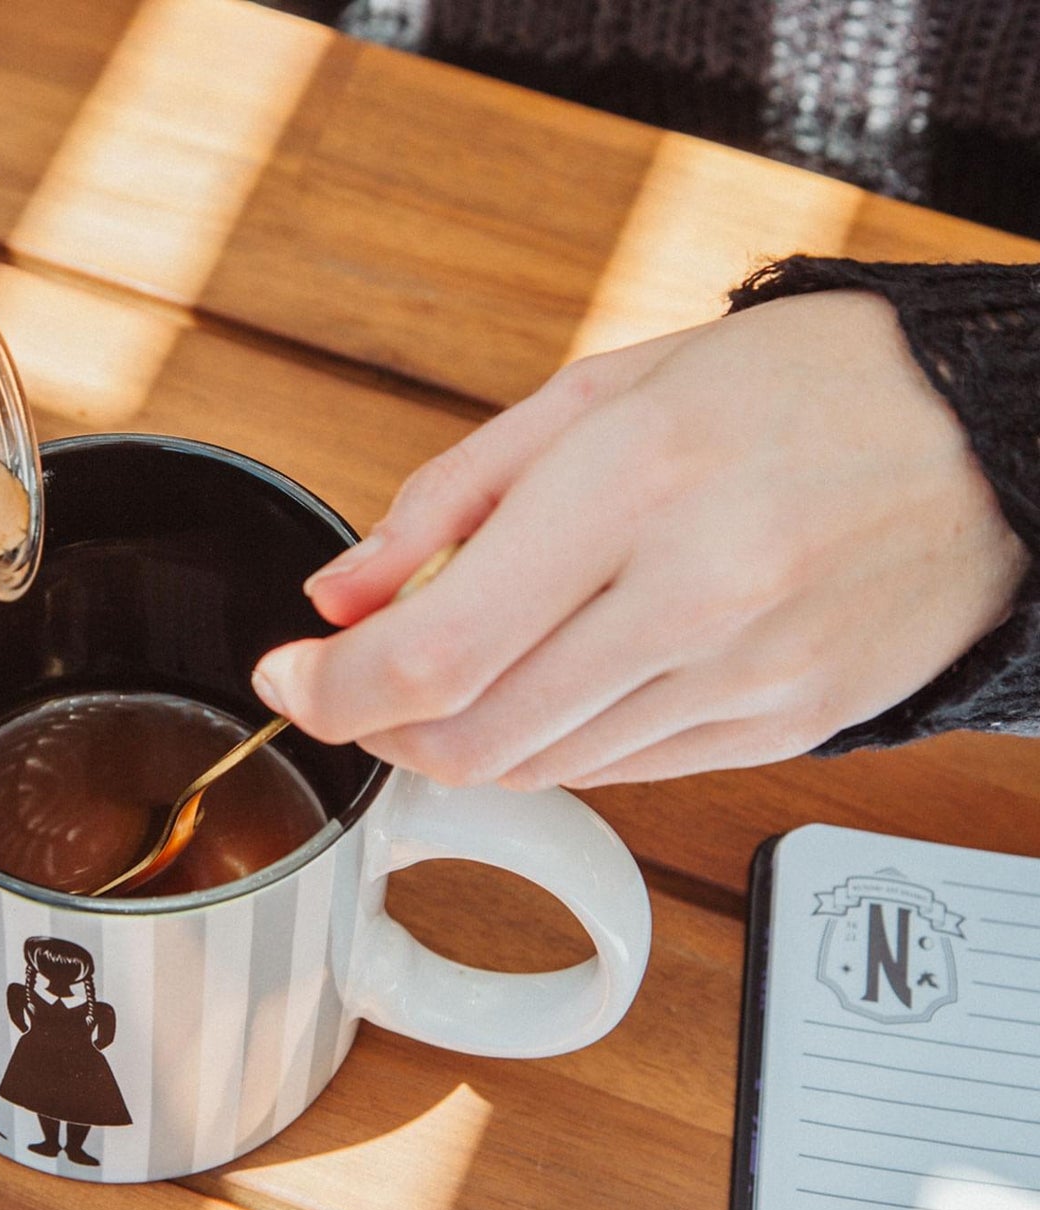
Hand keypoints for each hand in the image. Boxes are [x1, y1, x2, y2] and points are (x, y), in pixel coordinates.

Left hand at [252, 291, 1030, 787]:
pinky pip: (619, 773)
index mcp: (632, 485)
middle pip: (470, 738)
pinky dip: (553, 741)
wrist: (992, 442)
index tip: (287, 678)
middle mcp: (690, 596)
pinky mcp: (780, 732)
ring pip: (536, 767)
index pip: (433, 652)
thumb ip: (450, 501)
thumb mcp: (602, 393)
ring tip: (467, 662)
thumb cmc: (798, 389)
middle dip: (381, 726)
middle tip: (358, 682)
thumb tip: (340, 599)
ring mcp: (743, 680)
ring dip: (461, 735)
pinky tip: (562, 678)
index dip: (330, 691)